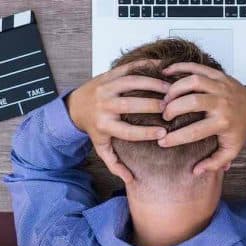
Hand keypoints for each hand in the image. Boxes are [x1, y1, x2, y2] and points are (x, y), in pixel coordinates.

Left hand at [67, 61, 169, 183]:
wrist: (76, 104)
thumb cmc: (94, 127)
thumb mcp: (101, 146)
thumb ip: (114, 163)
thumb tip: (130, 179)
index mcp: (104, 125)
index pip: (128, 131)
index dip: (147, 132)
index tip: (164, 133)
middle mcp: (104, 105)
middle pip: (130, 105)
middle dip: (152, 105)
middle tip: (170, 108)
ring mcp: (106, 87)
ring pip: (131, 82)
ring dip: (152, 84)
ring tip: (170, 88)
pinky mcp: (109, 74)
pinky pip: (129, 68)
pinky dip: (146, 65)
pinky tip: (161, 68)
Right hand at [158, 63, 245, 174]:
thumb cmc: (240, 130)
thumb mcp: (231, 150)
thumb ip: (214, 163)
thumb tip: (195, 171)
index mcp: (223, 123)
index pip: (194, 131)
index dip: (175, 138)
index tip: (161, 142)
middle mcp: (221, 103)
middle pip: (192, 102)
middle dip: (173, 108)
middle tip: (164, 116)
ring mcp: (220, 86)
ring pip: (193, 81)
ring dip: (175, 88)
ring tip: (165, 97)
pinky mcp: (218, 74)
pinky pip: (197, 67)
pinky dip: (179, 67)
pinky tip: (166, 72)